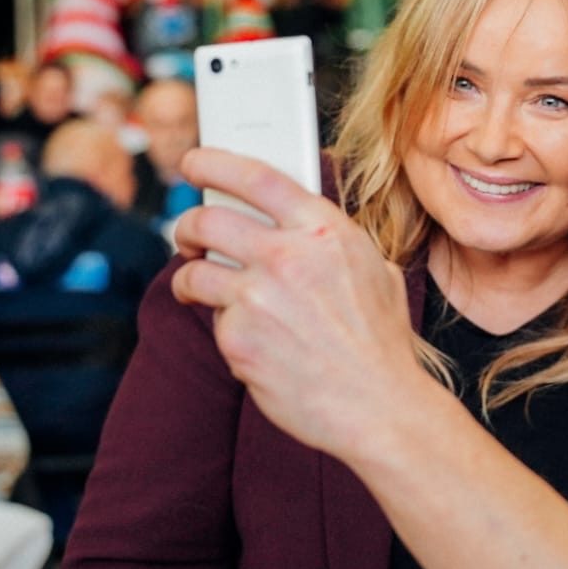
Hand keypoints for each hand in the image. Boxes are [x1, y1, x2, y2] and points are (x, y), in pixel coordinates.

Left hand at [170, 148, 422, 461]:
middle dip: (187, 224)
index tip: (195, 162)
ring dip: (189, 278)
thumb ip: (332, 240)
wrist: (377, 406)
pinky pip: (214, 322)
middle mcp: (287, 257)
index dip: (215, 162)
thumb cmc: (380, 342)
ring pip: (195, 272)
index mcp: (324, 231)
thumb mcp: (375, 270)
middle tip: (188, 234)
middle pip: (208, 219)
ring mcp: (258, 299)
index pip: (256, 176)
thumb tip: (299, 221)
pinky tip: (254, 342)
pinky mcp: (238, 339)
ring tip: (197, 288)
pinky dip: (227, 330)